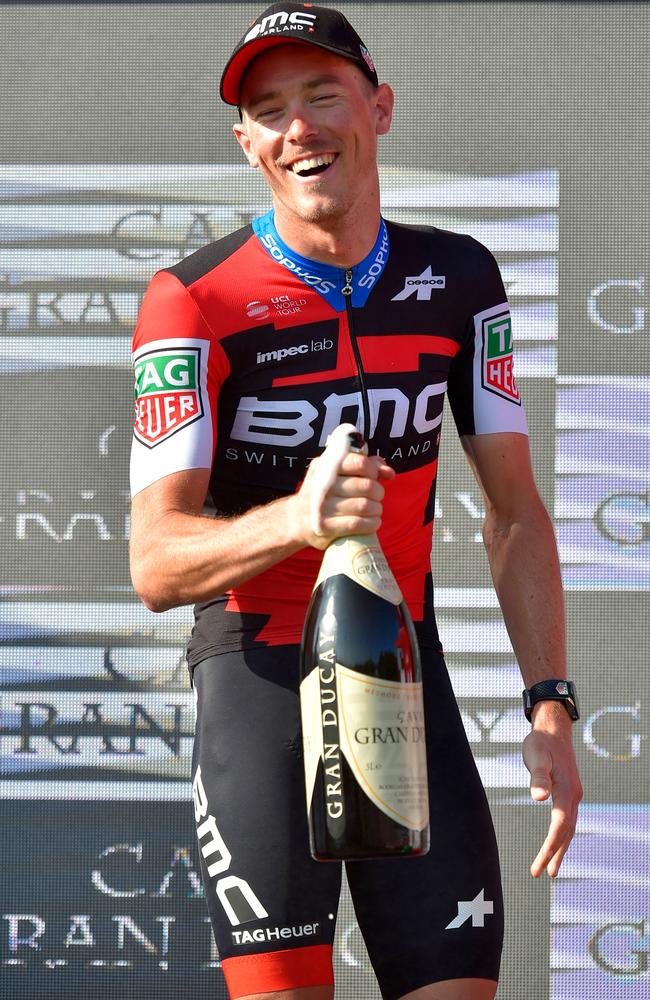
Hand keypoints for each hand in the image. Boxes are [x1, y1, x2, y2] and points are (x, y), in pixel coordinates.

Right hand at [290, 450, 394, 549]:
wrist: (296, 519)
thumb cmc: (324, 492)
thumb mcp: (336, 472)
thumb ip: (363, 465)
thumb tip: (388, 472)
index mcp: (326, 466)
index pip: (360, 462)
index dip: (374, 470)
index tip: (374, 477)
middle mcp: (323, 485)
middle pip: (366, 485)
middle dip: (378, 492)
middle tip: (377, 496)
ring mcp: (323, 506)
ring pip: (365, 505)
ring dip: (377, 509)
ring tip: (375, 510)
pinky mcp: (325, 526)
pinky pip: (357, 524)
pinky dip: (372, 523)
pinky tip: (373, 522)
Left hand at [522, 702, 582, 877]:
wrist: (553, 728)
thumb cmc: (540, 742)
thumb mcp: (535, 757)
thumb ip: (537, 777)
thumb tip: (539, 798)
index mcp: (566, 791)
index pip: (559, 827)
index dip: (550, 847)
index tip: (539, 865)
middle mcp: (573, 795)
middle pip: (566, 832)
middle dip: (554, 854)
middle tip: (541, 874)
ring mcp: (573, 794)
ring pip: (569, 828)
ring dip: (560, 848)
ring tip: (551, 867)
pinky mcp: (569, 791)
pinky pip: (567, 819)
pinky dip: (562, 834)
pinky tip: (555, 840)